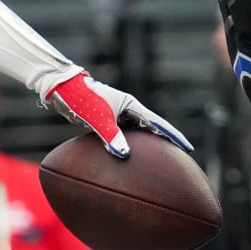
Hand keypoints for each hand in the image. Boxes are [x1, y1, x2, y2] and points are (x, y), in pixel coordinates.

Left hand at [45, 73, 193, 157]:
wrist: (63, 89)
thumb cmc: (83, 99)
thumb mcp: (99, 119)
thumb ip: (111, 136)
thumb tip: (124, 155)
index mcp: (131, 105)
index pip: (158, 123)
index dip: (173, 136)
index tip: (187, 148)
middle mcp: (127, 109)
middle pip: (151, 127)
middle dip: (164, 140)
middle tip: (179, 156)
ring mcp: (117, 114)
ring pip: (136, 132)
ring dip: (146, 143)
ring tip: (159, 160)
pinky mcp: (105, 120)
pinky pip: (121, 135)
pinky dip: (127, 145)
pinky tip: (128, 157)